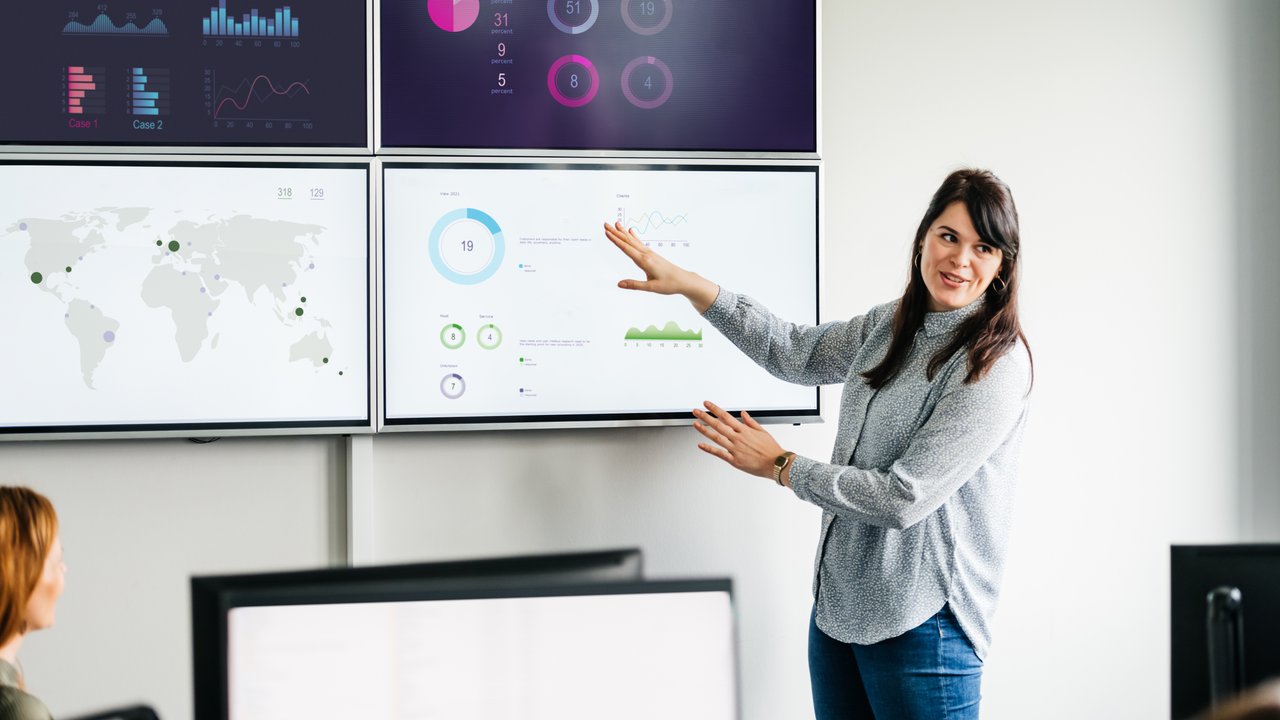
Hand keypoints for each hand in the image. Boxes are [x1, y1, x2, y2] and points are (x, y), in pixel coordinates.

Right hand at [603, 221, 717, 311]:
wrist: (683, 280)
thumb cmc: (668, 284)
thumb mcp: (650, 288)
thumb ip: (634, 285)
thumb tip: (619, 284)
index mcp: (644, 261)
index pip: (626, 248)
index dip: (615, 240)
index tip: (606, 232)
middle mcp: (646, 254)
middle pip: (628, 241)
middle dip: (616, 233)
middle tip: (605, 224)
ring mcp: (650, 253)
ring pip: (633, 240)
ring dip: (623, 232)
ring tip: (616, 224)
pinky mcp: (652, 254)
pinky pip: (640, 243)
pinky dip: (634, 236)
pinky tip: (631, 231)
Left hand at [692, 400, 785, 481]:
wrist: (776, 463)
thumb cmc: (771, 449)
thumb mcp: (762, 431)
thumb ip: (750, 422)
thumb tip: (743, 414)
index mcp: (744, 430)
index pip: (726, 416)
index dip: (715, 409)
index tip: (707, 404)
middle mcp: (738, 438)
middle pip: (718, 425)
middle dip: (705, 417)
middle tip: (696, 412)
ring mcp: (735, 449)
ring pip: (716, 438)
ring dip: (704, 430)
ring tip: (695, 424)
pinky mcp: (734, 460)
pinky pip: (719, 453)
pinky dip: (709, 449)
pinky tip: (701, 445)